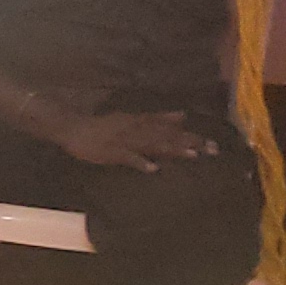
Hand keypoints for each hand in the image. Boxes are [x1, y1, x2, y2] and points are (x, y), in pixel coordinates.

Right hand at [54, 110, 217, 172]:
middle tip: (213, 150)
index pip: (171, 128)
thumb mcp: (132, 117)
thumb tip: (183, 115)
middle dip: (189, 142)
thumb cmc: (102, 126)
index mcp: (141, 121)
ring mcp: (123, 140)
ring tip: (192, 155)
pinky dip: (140, 162)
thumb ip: (156, 118)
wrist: (71, 127)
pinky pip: (127, 157)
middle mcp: (136, 128)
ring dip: (171, 149)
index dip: (191, 135)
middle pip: (166, 136)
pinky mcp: (110, 151)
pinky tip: (153, 168)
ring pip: (151, 144)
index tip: (214, 144)